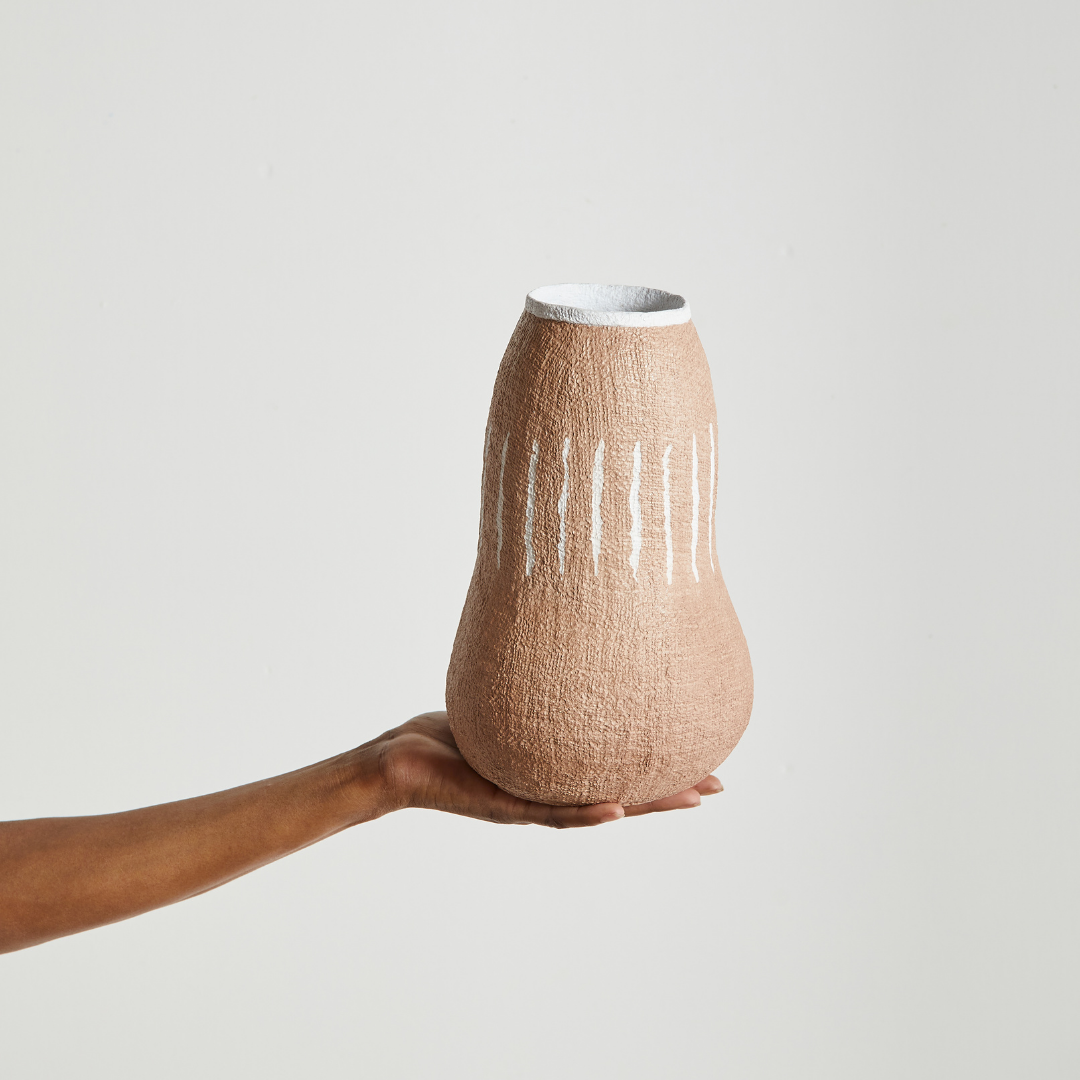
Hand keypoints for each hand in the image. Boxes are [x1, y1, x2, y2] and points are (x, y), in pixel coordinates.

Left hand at [373, 712, 722, 828]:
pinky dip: (584, 812)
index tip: (704, 750)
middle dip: (669, 789)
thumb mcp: (501, 704)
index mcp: (554, 772)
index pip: (617, 769)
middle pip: (623, 794)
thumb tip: (559, 635)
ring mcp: (528, 804)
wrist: (397, 765)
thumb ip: (532, 685)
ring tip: (688, 796)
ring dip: (645, 805)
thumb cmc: (447, 734)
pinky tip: (617, 808)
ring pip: (598, 808)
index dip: (660, 765)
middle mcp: (549, 792)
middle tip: (717, 780)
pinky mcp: (501, 806)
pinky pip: (548, 811)